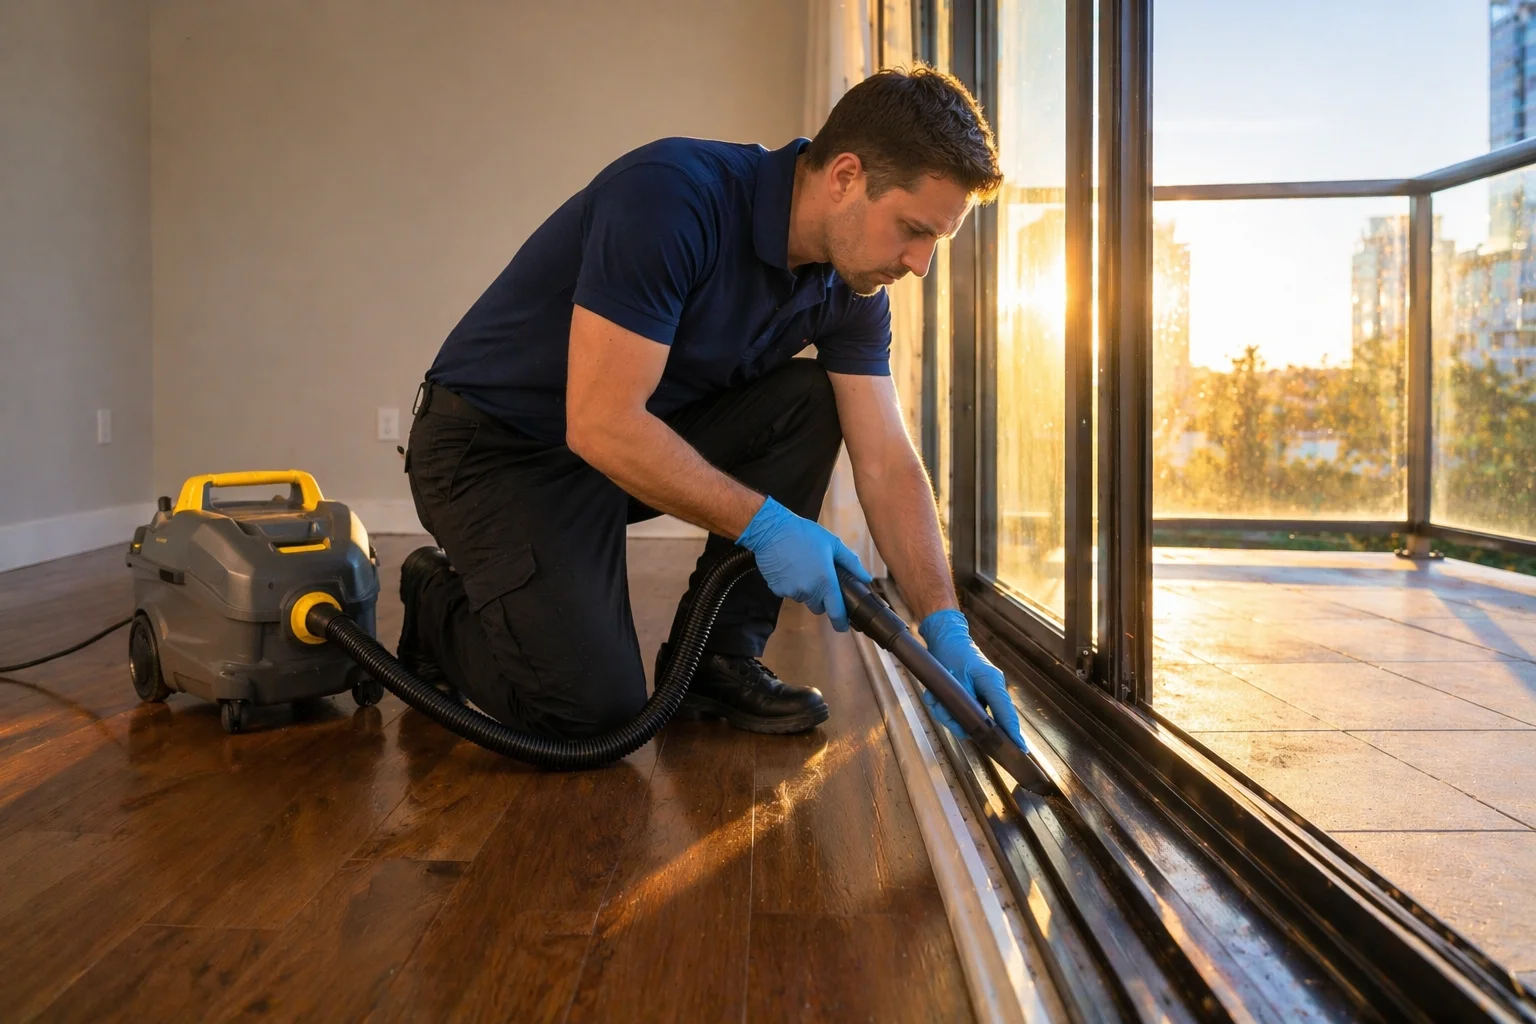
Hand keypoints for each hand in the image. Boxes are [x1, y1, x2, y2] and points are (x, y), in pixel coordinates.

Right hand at [736, 497, 872, 631]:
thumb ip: (851, 563)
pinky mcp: (777, 589)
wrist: (772, 530)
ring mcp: (791, 592)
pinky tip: (789, 568)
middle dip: (821, 598)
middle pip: (818, 606)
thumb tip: (866, 578)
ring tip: (802, 567)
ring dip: (805, 590)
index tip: (844, 626)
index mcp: (825, 582)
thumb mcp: (833, 544)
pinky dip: (790, 584)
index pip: (836, 612)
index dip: (841, 622)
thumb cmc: (805, 534)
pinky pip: (788, 592)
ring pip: (803, 598)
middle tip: (819, 578)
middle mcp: (808, 591)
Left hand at [917, 609, 1026, 750]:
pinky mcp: (966, 697)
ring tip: (934, 699)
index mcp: (993, 684)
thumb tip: (967, 724)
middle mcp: (988, 692)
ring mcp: (978, 695)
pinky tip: (933, 696)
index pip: (1006, 714)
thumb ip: (964, 700)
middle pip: (981, 723)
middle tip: (942, 710)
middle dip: (957, 722)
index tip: (1020, 750)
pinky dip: (941, 707)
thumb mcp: (959, 674)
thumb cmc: (955, 652)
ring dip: (945, 713)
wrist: (945, 639)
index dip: (1012, 734)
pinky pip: (954, 712)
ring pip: (963, 720)